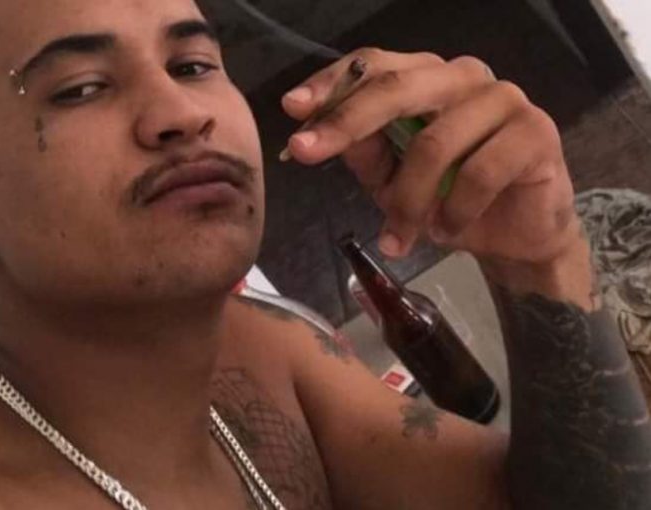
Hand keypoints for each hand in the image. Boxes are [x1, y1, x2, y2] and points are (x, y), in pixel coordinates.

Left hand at [281, 48, 580, 266]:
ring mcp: (503, 99)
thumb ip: (365, 152)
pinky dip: (455, 211)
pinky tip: (447, 231)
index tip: (291, 109)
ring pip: (434, 142)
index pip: (373, 65)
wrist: (516, 237)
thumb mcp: (393, 181)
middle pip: (398, 85)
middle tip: (307, 151)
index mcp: (426, 80)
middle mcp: (463, 77)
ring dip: (408, 200)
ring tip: (399, 235)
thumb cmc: (450, 200)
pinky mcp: (536, 131)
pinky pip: (481, 171)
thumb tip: (317, 130)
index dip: (330, 84)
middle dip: (347, 121)